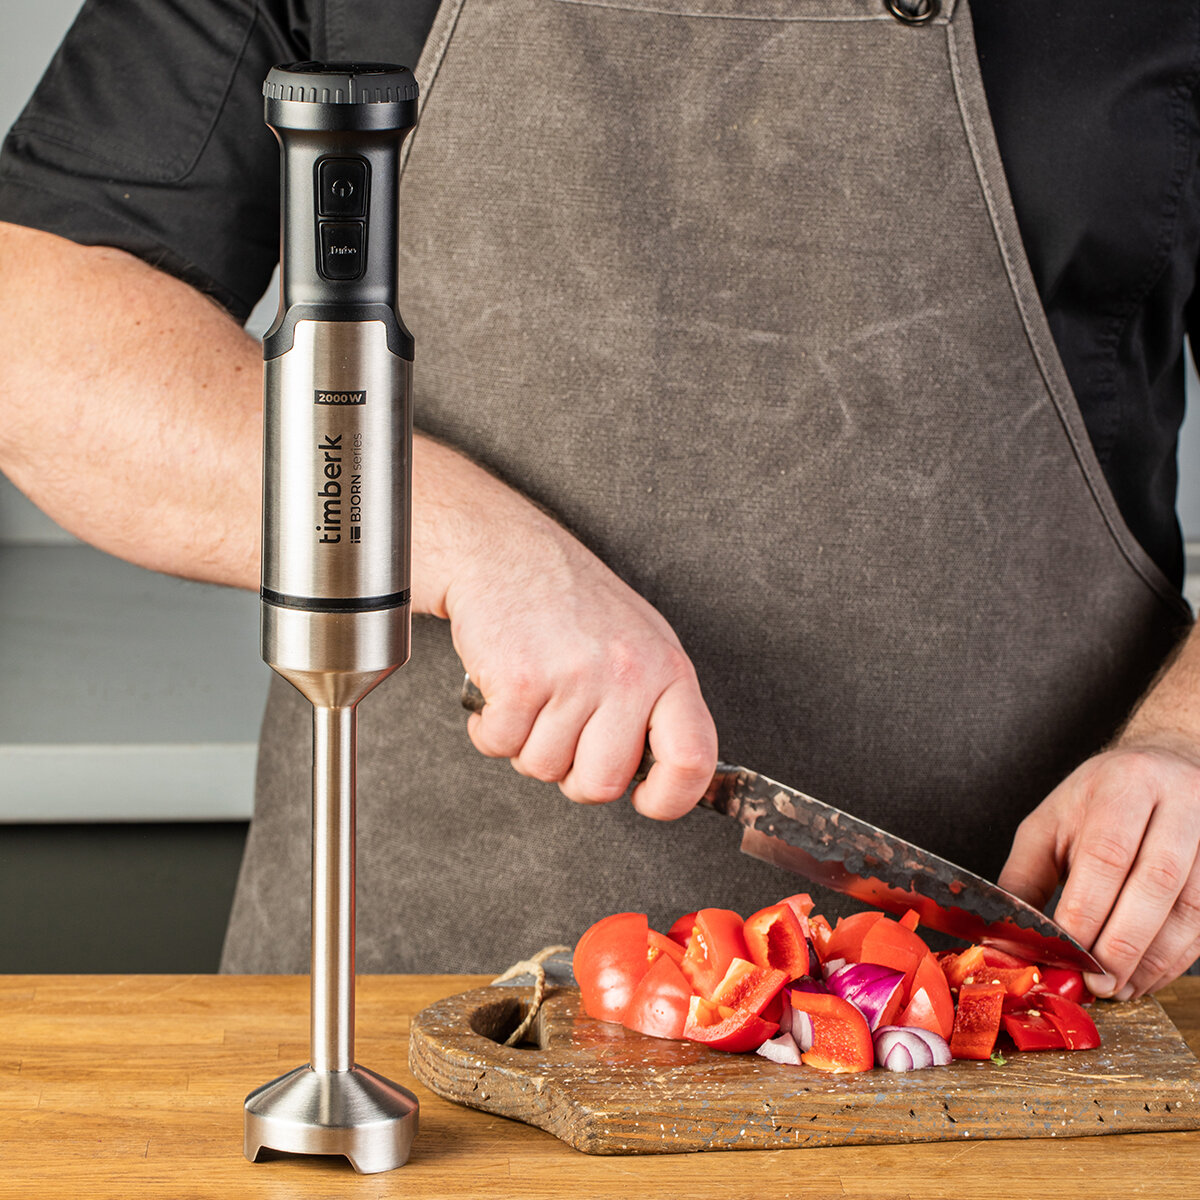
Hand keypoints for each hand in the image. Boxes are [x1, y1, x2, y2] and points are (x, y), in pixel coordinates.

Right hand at [415, 441, 716, 819]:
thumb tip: (660, 777)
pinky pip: (500, 746)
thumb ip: (654, 708)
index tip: (646, 801)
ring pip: (544, 769)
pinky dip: (490, 732)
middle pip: (603, 783)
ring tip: (533, 700)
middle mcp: (627, 673)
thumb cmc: (571, 602)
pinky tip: (502, 695)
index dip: (670, 798)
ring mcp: (574, 677)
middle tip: (565, 739)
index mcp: (667, 669)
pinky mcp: (519, 679)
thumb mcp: (638, 644)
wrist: (504, 552)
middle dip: (574, 776)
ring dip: (527, 746)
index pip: (693, 759)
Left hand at [998, 739, 1199, 997]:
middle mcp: (1178, 802)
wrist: (1162, 768)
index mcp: (1124, 784)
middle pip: (1156, 882)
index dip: (1088, 911)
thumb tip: (1009, 936)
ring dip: (1154, 959)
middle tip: (1098, 983)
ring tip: (1121, 988)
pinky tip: (1148, 976)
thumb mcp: (1049, 823)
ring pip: (1192, 907)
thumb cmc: (1096, 802)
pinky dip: (1177, 957)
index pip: (1107, 854)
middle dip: (1124, 943)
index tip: (1068, 954)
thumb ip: (1025, 877)